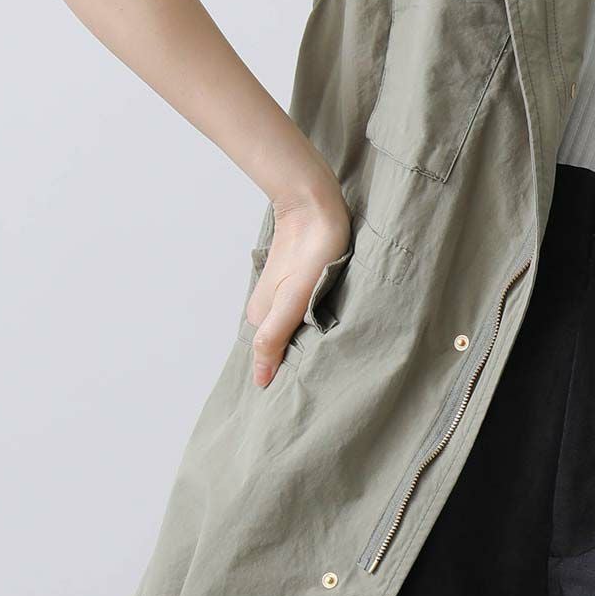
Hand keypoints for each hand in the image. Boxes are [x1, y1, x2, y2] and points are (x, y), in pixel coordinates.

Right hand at [245, 196, 351, 388]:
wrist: (316, 205)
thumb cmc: (310, 251)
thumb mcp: (292, 301)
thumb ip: (274, 337)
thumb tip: (260, 380)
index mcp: (260, 317)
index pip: (270, 357)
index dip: (288, 373)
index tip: (307, 390)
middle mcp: (267, 307)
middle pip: (283, 343)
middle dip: (302, 359)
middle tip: (328, 376)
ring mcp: (283, 293)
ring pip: (296, 327)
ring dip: (312, 340)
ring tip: (334, 356)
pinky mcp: (300, 281)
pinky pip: (307, 310)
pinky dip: (317, 322)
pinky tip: (331, 328)